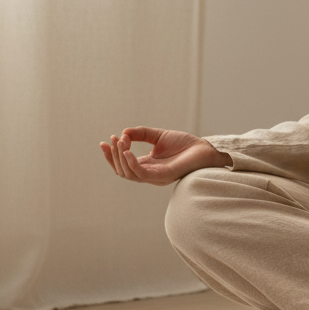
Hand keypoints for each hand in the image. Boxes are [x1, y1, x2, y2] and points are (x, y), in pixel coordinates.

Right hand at [99, 127, 230, 185]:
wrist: (204, 148)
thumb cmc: (184, 144)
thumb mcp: (158, 136)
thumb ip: (140, 134)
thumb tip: (123, 133)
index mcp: (147, 166)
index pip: (123, 165)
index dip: (111, 155)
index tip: (104, 142)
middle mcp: (149, 174)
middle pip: (123, 171)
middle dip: (113, 156)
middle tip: (113, 139)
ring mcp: (156, 176)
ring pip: (129, 174)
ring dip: (121, 158)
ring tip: (120, 143)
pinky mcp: (163, 176)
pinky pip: (142, 174)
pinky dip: (132, 164)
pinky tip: (127, 152)